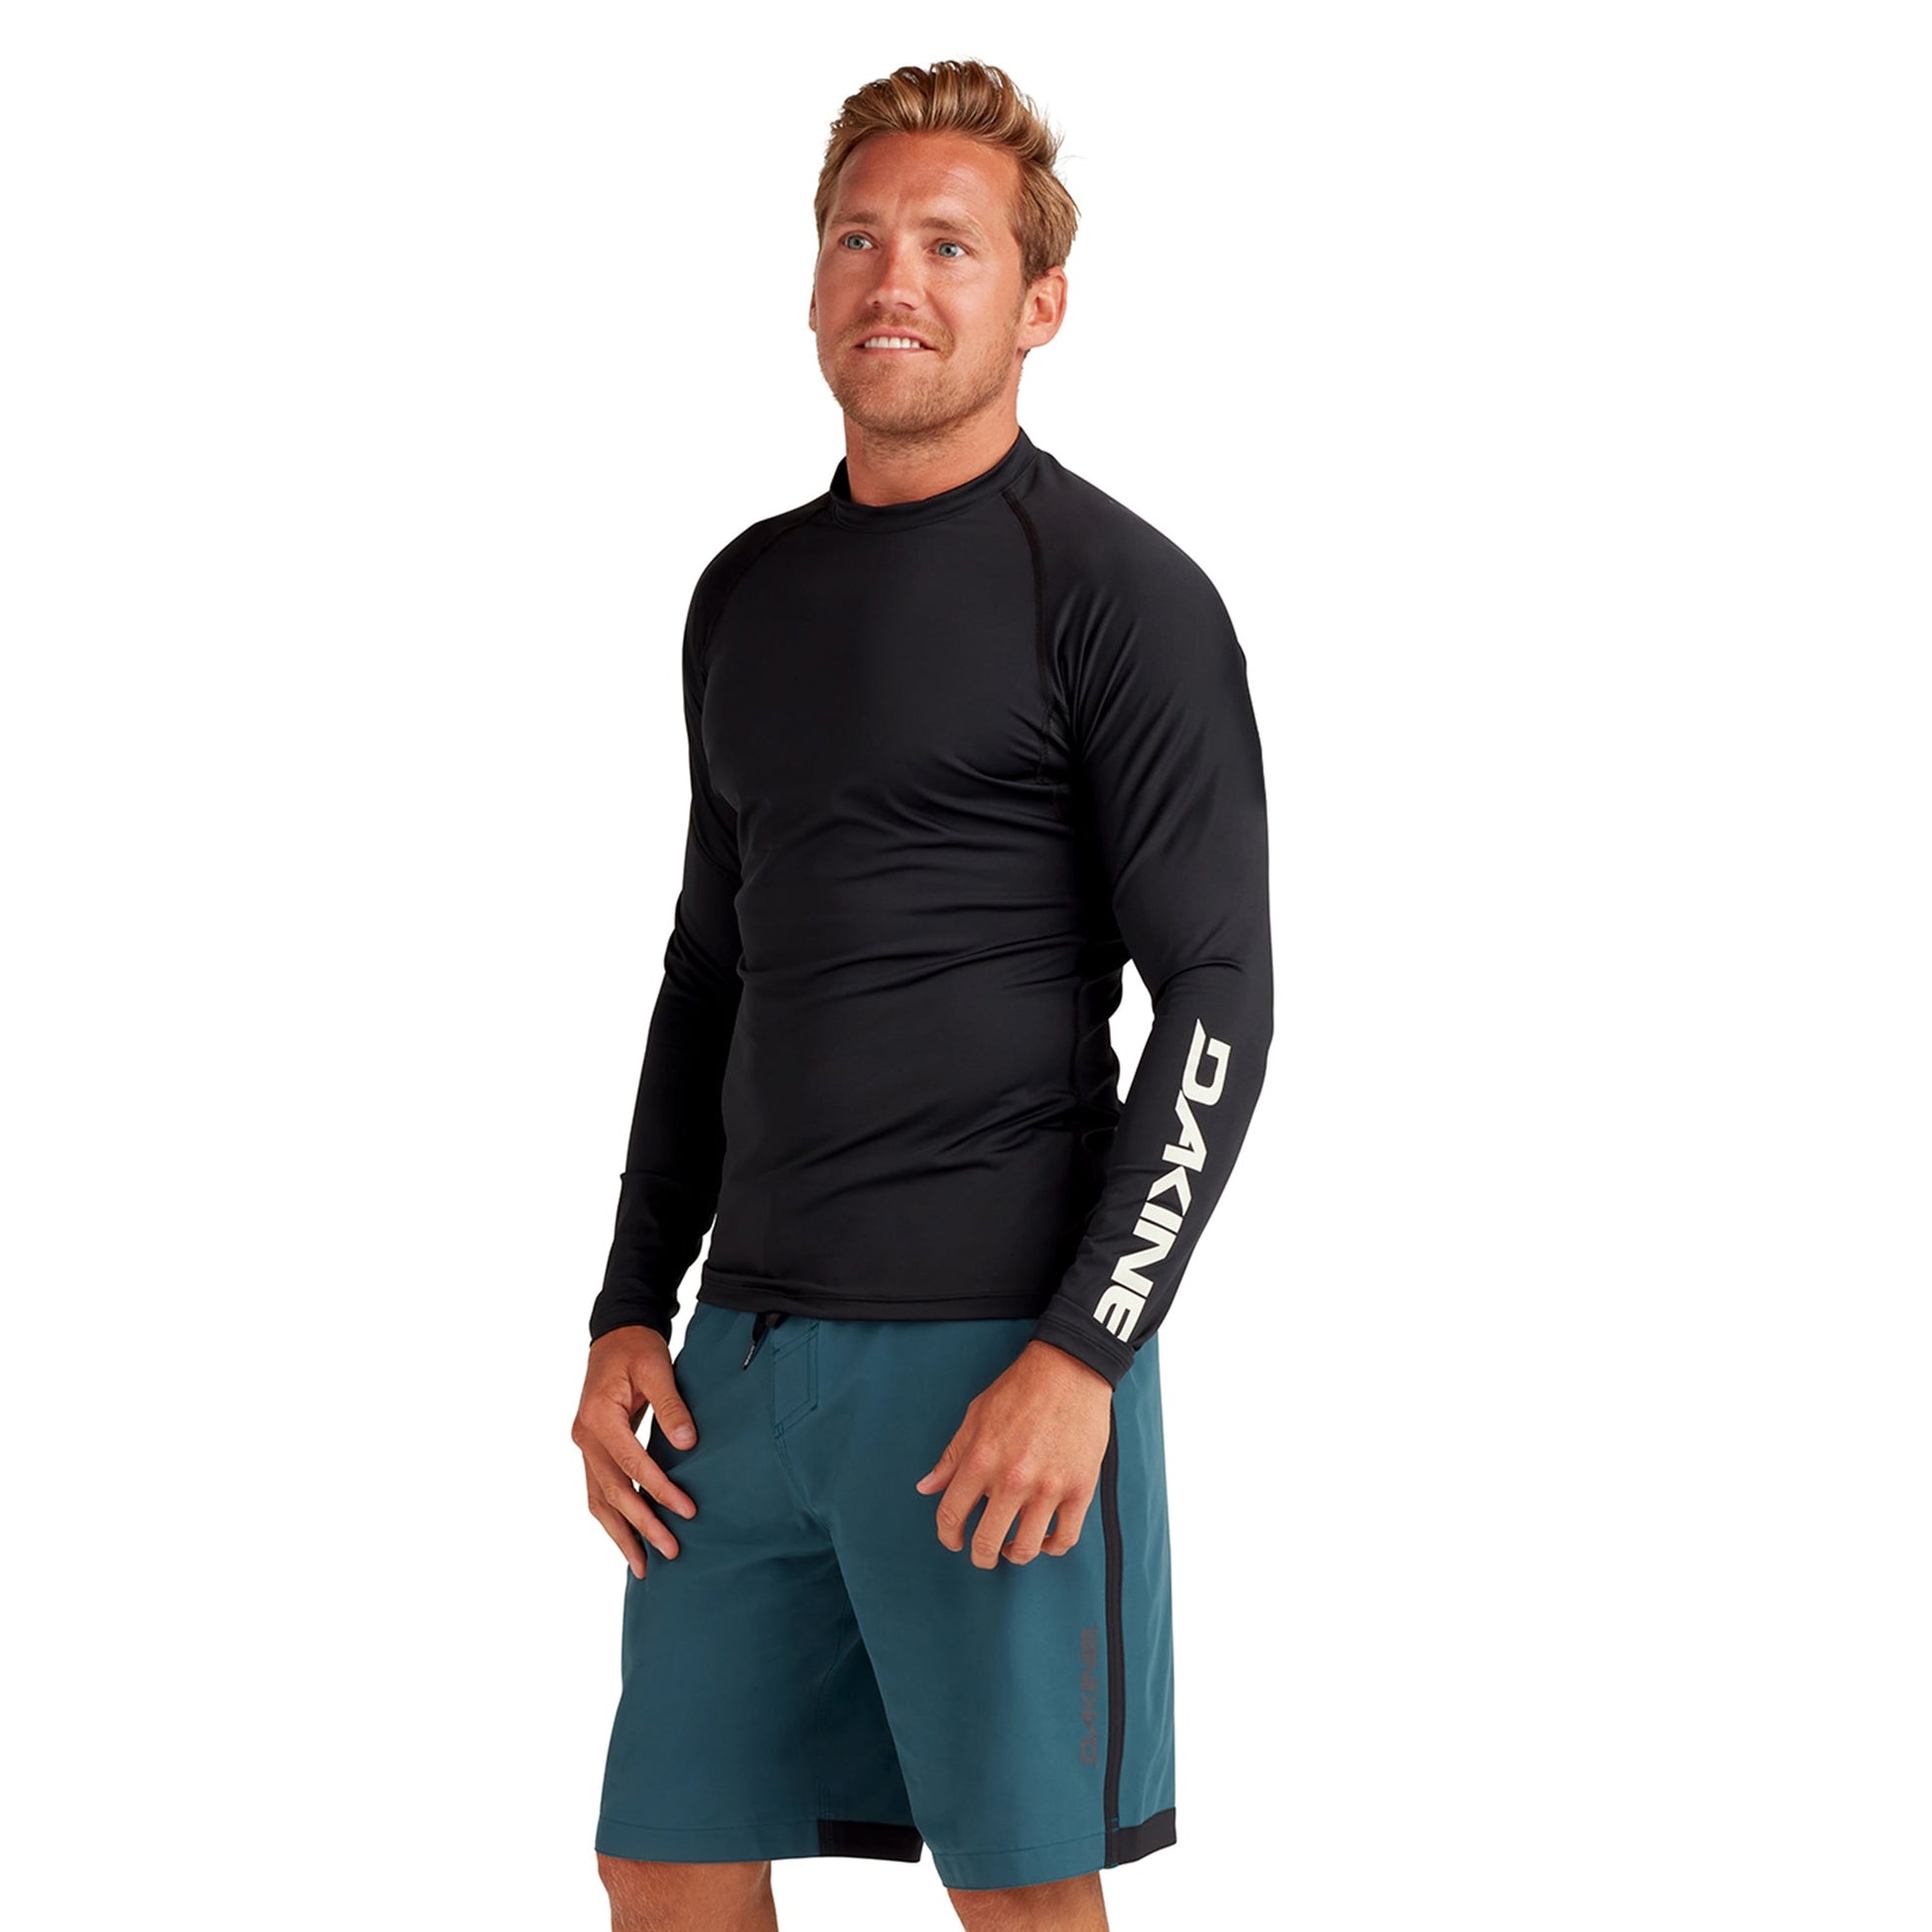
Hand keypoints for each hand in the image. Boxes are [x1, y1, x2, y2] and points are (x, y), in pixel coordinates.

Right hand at [572, 1324, 699, 1578]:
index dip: (659, 1489)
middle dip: (641, 1525)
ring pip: (598, 1500)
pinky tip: (627, 1540)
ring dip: (620, 1534)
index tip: (687, 1511)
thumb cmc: (637, 1349)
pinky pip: (597, 1492)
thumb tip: (688, 1445)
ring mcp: (584, 1446)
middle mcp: (585, 1437)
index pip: (631, 1463)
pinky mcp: (591, 1450)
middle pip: (612, 1491)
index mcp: (599, 1417)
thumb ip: (671, 1406)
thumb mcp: (657, 1368)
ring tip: (644, 1567)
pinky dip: (611, 1518)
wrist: (614, 1335)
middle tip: (670, 1552)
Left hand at [914, 1339, 1113, 1567]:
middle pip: (987, 1542)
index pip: (952, 1515)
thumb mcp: (975, 1417)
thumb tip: (927, 1487)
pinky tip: (1044, 1538)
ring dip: (1015, 1554)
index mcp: (981, 1460)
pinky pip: (1064, 1538)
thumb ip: (952, 1457)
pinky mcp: (1080, 1489)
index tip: (953, 1540)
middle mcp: (1013, 1479)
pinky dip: (1051, 1547)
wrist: (1069, 1369)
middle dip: (980, 1555)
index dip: (948, 1536)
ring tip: (1013, 1547)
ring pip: (1027, 1548)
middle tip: (983, 1554)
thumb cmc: (1021, 1389)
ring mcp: (1048, 1487)